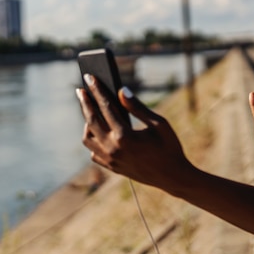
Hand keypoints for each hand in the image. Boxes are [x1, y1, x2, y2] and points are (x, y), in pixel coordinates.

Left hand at [76, 74, 192, 189]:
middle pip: (91, 120)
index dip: (97, 90)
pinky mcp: (112, 167)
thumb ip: (137, 107)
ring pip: (88, 138)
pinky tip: (99, 132)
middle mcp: (113, 148)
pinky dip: (94, 140)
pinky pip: (94, 152)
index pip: (106, 106)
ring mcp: (111, 160)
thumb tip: (121, 90)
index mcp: (125, 136)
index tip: (89, 77)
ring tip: (91, 111)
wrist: (173, 177)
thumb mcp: (158, 123)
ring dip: (87, 123)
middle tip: (80, 90)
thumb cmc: (169, 147)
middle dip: (85, 103)